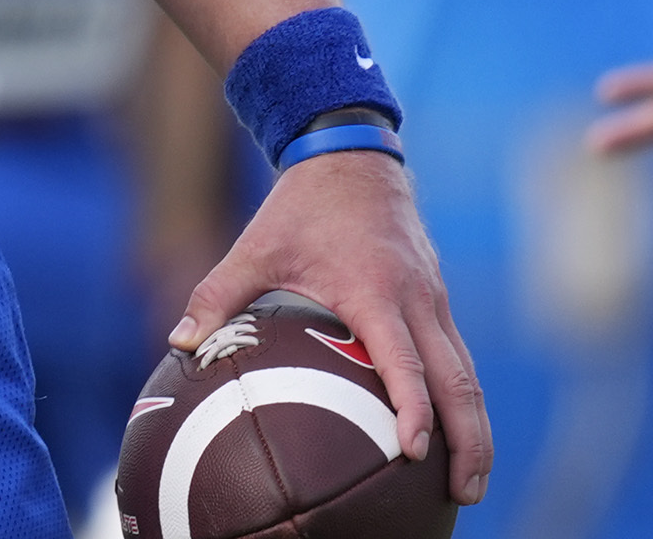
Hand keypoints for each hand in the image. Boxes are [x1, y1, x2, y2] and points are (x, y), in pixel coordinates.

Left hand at [166, 150, 490, 507]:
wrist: (351, 158)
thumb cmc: (300, 208)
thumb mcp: (254, 248)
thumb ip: (215, 295)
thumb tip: (177, 344)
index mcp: (374, 290)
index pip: (402, 360)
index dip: (413, 408)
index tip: (413, 452)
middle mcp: (416, 300)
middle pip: (458, 381)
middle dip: (466, 441)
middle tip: (464, 494)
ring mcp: (435, 301)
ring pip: (468, 375)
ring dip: (476, 429)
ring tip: (469, 483)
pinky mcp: (439, 302)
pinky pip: (460, 358)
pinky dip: (466, 400)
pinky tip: (458, 436)